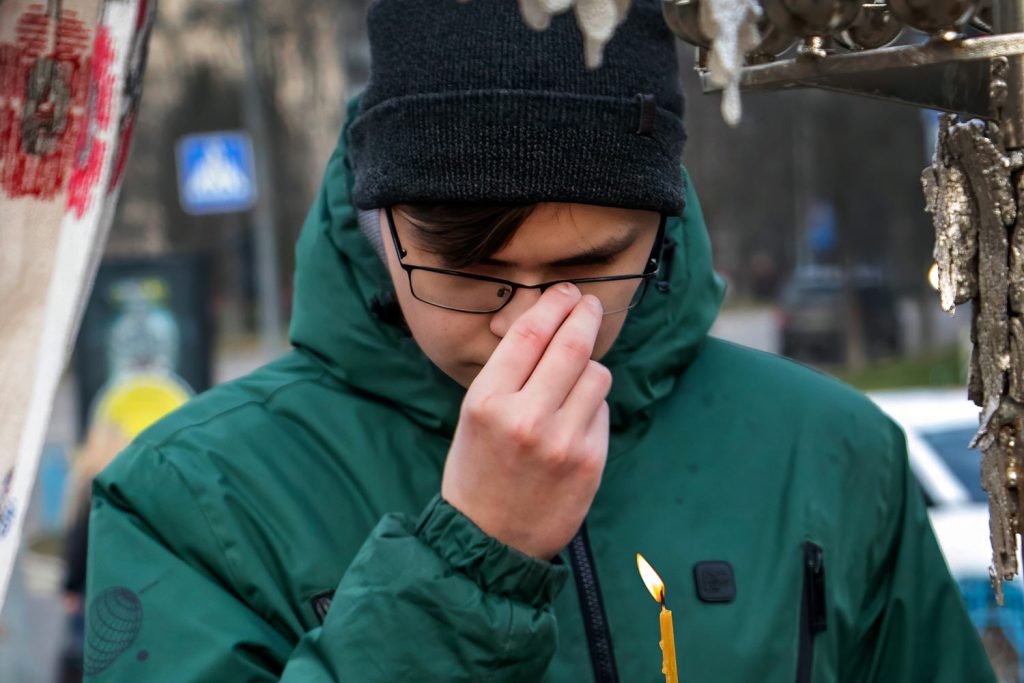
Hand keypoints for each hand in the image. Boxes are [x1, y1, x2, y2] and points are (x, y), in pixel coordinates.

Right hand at [441, 283, 611, 559]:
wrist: (490, 541)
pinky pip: (602, 410)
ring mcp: (563, 441)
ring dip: (590, 365)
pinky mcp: (590, 462)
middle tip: (590, 304)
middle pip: (572, 344)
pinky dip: (592, 405)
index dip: (553, 303)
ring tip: (575, 375)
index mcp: (487, 402)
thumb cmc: (477, 471)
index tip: (566, 291)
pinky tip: (575, 418)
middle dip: (585, 315)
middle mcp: (526, 418)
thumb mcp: (473, 415)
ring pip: (596, 374)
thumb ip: (508, 371)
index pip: (530, 333)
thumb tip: (548, 321)